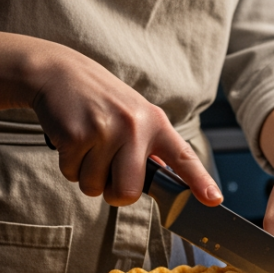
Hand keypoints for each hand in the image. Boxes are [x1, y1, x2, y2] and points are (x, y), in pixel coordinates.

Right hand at [29, 46, 220, 207]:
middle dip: (114, 193)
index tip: (213, 199)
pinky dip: (68, 164)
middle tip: (106, 172)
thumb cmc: (100, 100)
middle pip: (129, 192)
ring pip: (95, 187)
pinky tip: (71, 139)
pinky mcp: (78, 135)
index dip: (199, 181)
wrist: (60, 72)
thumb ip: (149, 147)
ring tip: (87, 144)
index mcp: (156, 123)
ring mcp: (107, 131)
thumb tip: (162, 179)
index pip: (183, 157)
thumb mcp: (134, 115)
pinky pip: (72, 175)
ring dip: (86, 175)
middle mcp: (136, 127)